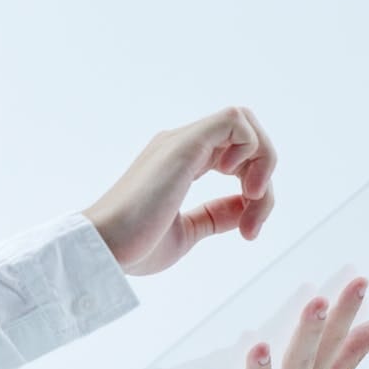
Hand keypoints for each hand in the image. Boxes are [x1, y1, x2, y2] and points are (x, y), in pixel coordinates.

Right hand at [81, 107, 277, 275]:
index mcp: (180, 165)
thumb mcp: (187, 233)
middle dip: (264, 174)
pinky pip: (234, 120)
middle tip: (254, 218)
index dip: (254, 189)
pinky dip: (251, 148)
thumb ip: (215, 216)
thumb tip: (245, 207)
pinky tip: (238, 181)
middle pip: (245, 136)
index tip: (248, 229)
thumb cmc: (134, 246)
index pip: (233, 155)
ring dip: (263, 162)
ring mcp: (181, 143)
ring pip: (245, 123)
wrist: (104, 248)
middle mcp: (180, 147)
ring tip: (252, 199)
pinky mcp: (184, 145)